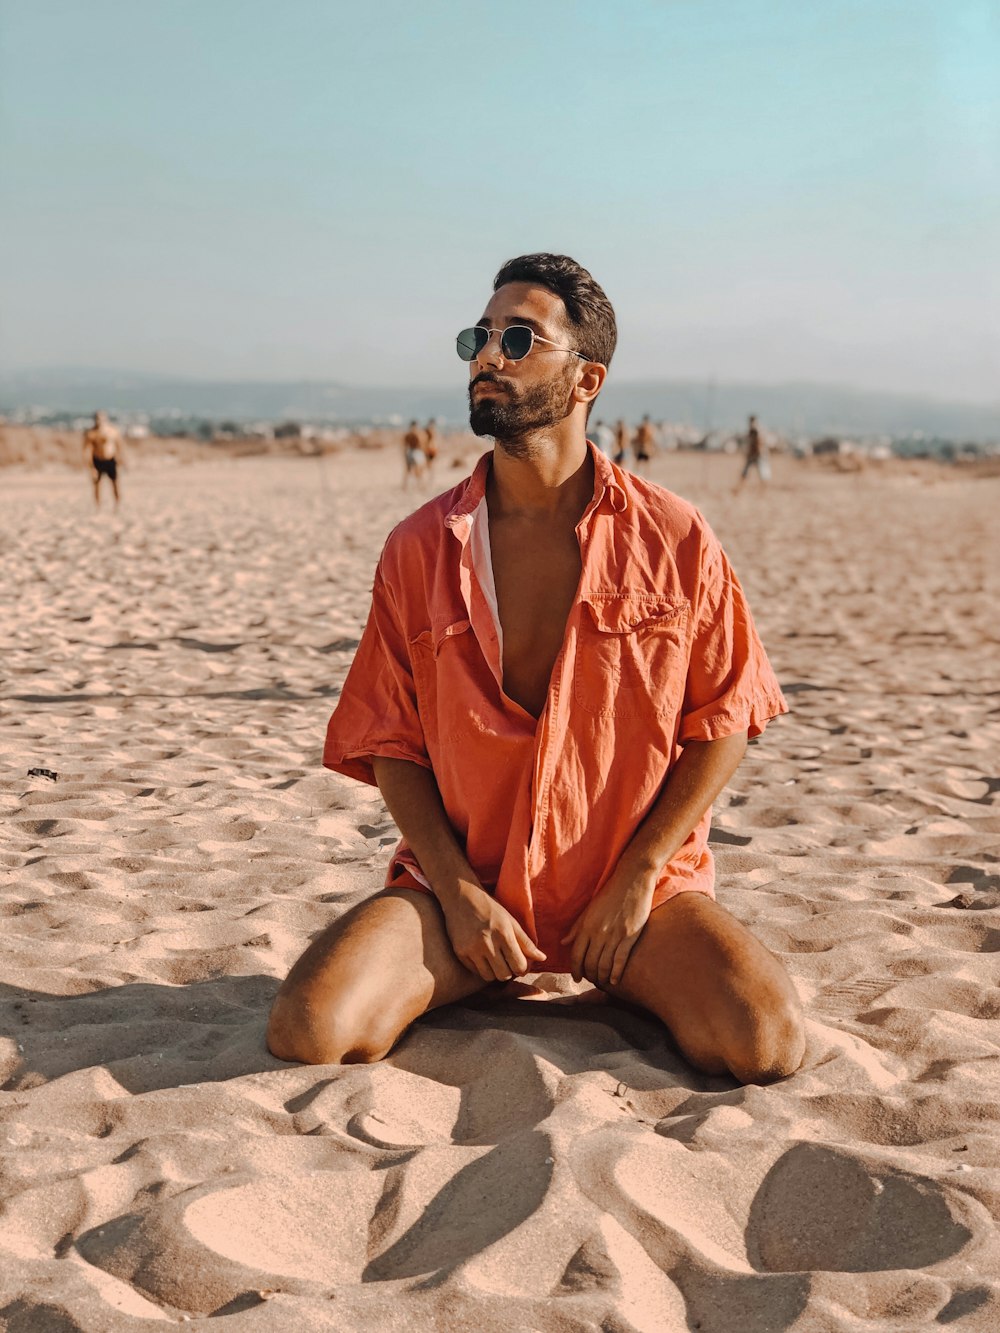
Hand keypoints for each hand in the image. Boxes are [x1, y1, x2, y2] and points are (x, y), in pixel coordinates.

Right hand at [439, 883, 546, 982]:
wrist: (461, 897)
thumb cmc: (490, 908)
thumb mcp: (511, 921)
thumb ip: (526, 942)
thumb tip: (542, 958)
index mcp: (503, 933)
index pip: (519, 966)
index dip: (522, 968)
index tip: (520, 963)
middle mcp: (487, 943)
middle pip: (504, 975)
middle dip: (509, 971)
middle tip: (507, 961)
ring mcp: (472, 949)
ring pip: (489, 977)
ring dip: (495, 972)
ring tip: (495, 960)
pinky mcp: (460, 953)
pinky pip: (475, 971)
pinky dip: (481, 968)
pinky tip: (482, 956)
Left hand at [561, 865, 656, 987]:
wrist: (632, 881)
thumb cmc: (610, 894)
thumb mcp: (589, 909)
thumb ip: (576, 927)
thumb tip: (563, 942)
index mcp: (586, 926)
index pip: (576, 955)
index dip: (575, 970)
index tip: (576, 978)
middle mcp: (598, 933)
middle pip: (589, 963)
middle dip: (588, 976)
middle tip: (590, 980)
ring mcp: (614, 936)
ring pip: (604, 965)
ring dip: (601, 977)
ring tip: (601, 981)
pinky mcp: (629, 936)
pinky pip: (620, 960)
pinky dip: (616, 973)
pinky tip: (614, 981)